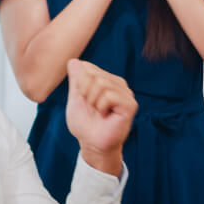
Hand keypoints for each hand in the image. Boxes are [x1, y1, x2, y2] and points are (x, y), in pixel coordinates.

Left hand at [64, 59, 135, 175]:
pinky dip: (101, 106)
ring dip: (93, 101)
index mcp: (106, 80)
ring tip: (98, 112)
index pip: (87, 67)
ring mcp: (126, 93)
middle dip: (85, 92)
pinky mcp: (130, 105)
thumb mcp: (75, 98)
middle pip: (93, 74)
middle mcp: (118, 84)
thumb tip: (73, 60)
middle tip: (92, 107)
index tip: (84, 99)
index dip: (79, 84)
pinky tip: (105, 115)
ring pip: (101, 83)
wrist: (92, 143)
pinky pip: (109, 95)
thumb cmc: (85, 124)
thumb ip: (76, 79)